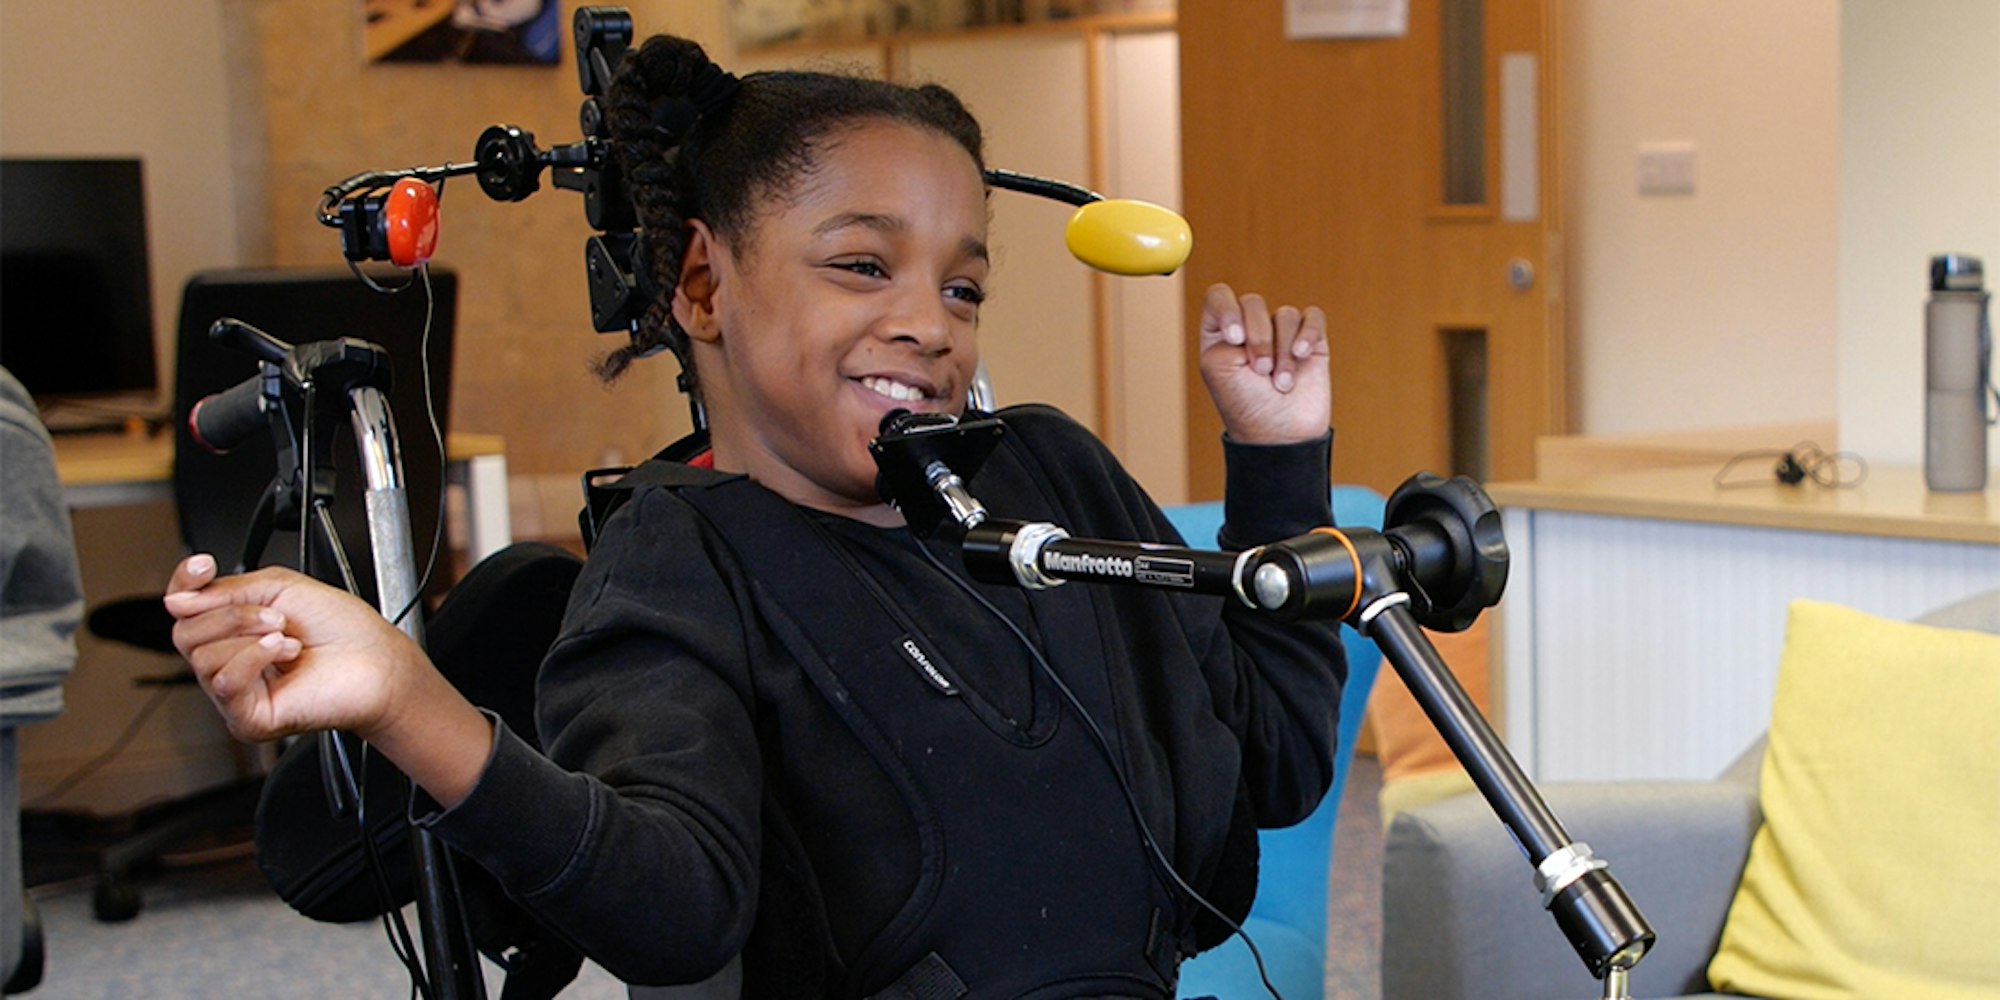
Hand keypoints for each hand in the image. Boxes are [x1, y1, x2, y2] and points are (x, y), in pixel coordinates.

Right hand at [164, 554, 429, 743]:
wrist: (378, 660)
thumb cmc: (342, 628)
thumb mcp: (280, 588)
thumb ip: (225, 590)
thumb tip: (176, 600)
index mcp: (232, 628)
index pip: (183, 607)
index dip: (184, 584)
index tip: (204, 566)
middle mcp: (228, 660)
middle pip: (185, 632)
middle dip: (231, 615)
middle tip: (276, 616)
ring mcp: (235, 692)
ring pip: (202, 657)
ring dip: (249, 635)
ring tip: (288, 637)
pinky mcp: (247, 718)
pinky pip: (224, 683)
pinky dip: (253, 658)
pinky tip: (283, 652)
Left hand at [1196, 283, 1330, 444]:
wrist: (1281, 435)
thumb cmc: (1245, 405)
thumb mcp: (1217, 366)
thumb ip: (1222, 326)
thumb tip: (1250, 309)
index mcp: (1221, 333)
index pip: (1220, 296)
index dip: (1227, 309)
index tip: (1235, 338)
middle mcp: (1250, 328)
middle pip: (1253, 302)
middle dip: (1258, 339)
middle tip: (1260, 371)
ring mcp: (1281, 334)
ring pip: (1284, 315)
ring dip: (1282, 352)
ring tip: (1281, 382)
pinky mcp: (1310, 340)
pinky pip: (1312, 317)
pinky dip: (1307, 335)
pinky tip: (1302, 356)